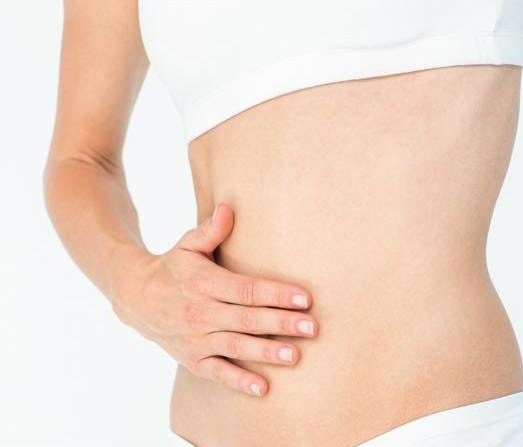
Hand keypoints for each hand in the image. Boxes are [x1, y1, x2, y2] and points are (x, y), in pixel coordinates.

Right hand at [110, 203, 317, 396]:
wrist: (136, 298)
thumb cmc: (172, 267)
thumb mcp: (187, 245)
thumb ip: (210, 230)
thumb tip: (229, 208)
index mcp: (205, 283)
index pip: (246, 289)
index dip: (276, 293)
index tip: (304, 297)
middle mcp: (201, 312)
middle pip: (248, 319)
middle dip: (281, 323)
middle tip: (312, 327)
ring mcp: (197, 338)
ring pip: (237, 346)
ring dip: (267, 352)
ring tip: (296, 355)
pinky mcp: (193, 358)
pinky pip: (218, 372)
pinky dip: (239, 381)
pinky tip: (263, 388)